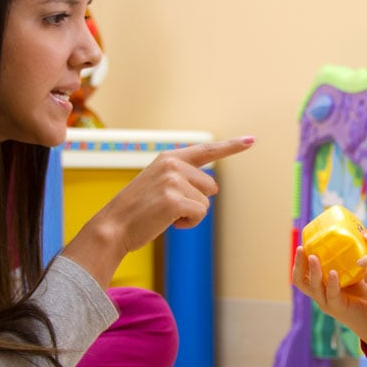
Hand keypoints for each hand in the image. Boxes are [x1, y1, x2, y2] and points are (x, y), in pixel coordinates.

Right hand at [63, 136, 254, 287]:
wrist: (113, 226)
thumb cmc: (137, 211)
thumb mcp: (158, 184)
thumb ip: (183, 177)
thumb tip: (214, 187)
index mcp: (169, 158)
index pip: (207, 150)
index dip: (232, 146)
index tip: (252, 140)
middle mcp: (172, 164)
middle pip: (211, 187)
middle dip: (195, 202)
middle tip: (166, 208)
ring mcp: (173, 180)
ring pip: (206, 202)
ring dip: (191, 214)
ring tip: (164, 214)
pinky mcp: (174, 199)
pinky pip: (200, 214)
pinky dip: (188, 224)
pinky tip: (168, 223)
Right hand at [291, 245, 366, 350]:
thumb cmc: (360, 297)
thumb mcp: (349, 276)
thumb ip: (344, 264)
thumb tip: (348, 241)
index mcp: (319, 288)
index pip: (300, 275)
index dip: (297, 262)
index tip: (301, 245)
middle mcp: (319, 296)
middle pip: (300, 281)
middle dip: (299, 264)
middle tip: (301, 248)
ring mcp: (326, 303)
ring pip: (313, 287)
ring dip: (313, 271)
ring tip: (313, 257)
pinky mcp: (338, 308)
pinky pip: (331, 295)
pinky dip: (331, 283)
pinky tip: (333, 272)